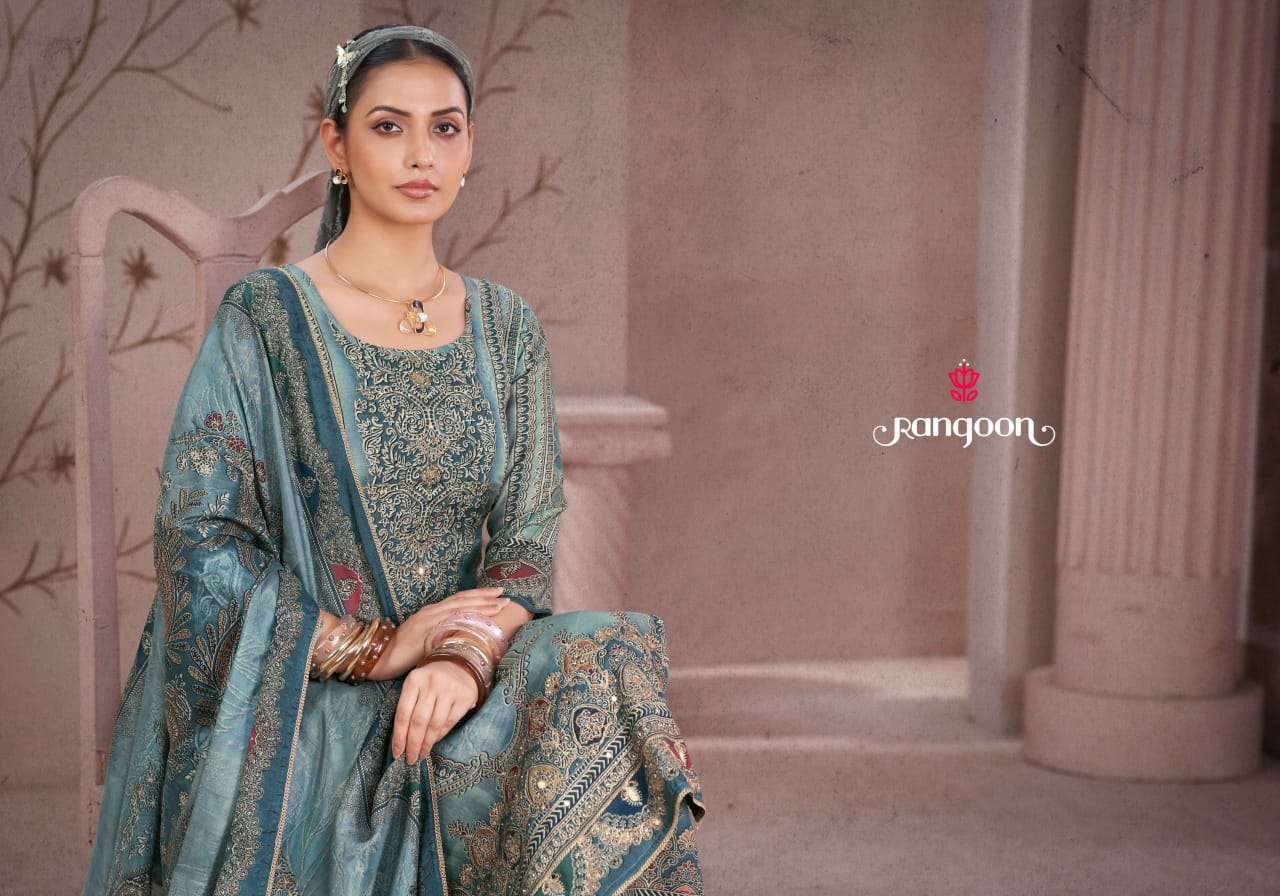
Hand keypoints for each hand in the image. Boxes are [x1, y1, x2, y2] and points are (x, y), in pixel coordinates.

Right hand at [368, 587, 508, 680]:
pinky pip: (449, 621)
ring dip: (481, 605)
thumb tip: (460, 639)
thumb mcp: (425, 641)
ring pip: (459, 607)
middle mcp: (431, 611)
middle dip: (485, 597)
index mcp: (432, 612)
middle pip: (462, 600)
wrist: (378, 657)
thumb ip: (441, 635)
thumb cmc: (401, 653)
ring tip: (499, 604)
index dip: (478, 596)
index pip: (459, 600)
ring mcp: (428, 619)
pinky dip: (466, 618)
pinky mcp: (425, 630)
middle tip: (504, 595)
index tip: (497, 595)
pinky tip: (480, 619)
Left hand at [394, 656, 479, 763]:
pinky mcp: (464, 697)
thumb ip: (408, 706)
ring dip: (426, 743)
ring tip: (421, 755)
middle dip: (413, 744)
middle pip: (418, 721)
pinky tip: (434, 742)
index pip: (403, 713)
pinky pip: (449, 722)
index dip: (399, 736)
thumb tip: (402, 739)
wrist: (459, 664)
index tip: (397, 753)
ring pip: (434, 724)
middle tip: (410, 759)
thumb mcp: (416, 685)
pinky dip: (440, 736)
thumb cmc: (431, 680)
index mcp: (414, 680)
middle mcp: (432, 683)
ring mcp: (449, 690)